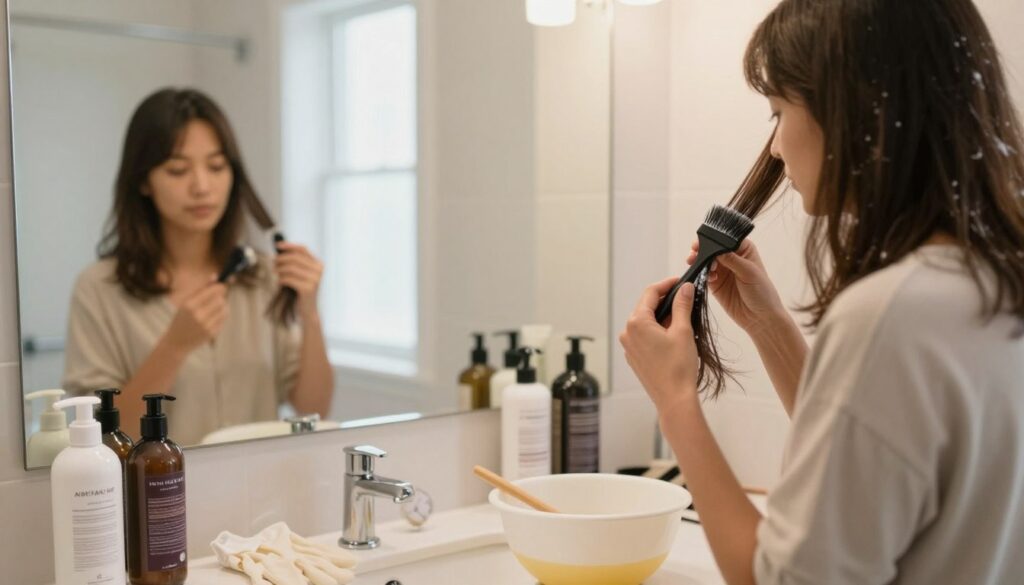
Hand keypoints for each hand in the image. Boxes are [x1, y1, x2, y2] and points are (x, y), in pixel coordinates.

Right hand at [163, 280, 227, 352]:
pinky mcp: (212, 333)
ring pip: (225, 309)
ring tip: (212, 309)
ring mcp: (206, 325)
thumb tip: (216, 275)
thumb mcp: (186, 302)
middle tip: (216, 298)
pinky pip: (223, 319)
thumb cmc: (181, 318)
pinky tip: (210, 319)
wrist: (176, 342)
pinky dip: (220, 317)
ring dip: (222, 307)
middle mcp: (198, 315)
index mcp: (190, 305)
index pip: (213, 291)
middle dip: (220, 297)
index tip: (222, 285)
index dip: (220, 286)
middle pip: (221, 300)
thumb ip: (201, 288)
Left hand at [275, 241, 323, 318]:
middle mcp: (319, 270)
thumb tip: (279, 250)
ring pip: (290, 268)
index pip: (302, 249)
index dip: (289, 246)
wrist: (308, 311)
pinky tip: (280, 282)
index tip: (277, 246)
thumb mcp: (300, 274)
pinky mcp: (308, 288)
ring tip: (275, 273)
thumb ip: (295, 262)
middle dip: (280, 259)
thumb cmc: (301, 291)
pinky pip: (289, 279)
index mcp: (318, 264)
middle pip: (294, 257)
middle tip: (272, 263)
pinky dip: (281, 279)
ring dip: (279, 270)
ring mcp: (314, 279)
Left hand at [619, 277, 700, 411]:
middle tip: (685, 298)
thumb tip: (685, 288)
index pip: (651, 293)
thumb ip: (682, 306)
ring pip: (645, 322)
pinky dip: (657, 331)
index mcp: (637, 322)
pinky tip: (673, 335)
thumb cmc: (678, 367)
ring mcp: (629, 346)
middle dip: (666, 301)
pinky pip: (644, 337)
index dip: (667, 284)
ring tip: (683, 318)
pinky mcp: (634, 357)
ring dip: (662, 317)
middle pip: (646, 307)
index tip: (681, 282)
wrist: (674, 399)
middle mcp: (627, 332)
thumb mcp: (683, 330)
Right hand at [688, 239, 785, 334]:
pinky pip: (704, 275)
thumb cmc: (762, 292)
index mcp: (743, 250)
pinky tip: (708, 278)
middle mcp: (732, 258)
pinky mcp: (715, 284)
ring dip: (700, 261)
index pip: (726, 239)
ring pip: (706, 261)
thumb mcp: (749, 272)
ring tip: (695, 263)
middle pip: (713, 249)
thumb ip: (732, 260)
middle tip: (694, 252)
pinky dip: (702, 274)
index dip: (714, 238)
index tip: (703, 241)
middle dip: (703, 249)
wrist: (760, 318)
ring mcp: (723, 271)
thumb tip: (716, 249)